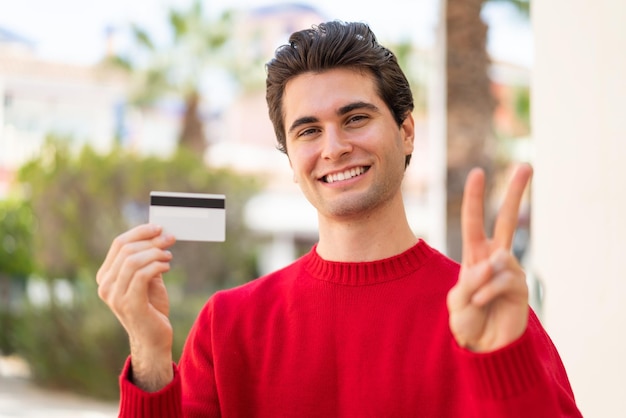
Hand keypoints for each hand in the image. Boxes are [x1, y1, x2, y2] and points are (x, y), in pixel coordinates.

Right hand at [96, 223, 175, 390]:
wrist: (154, 339)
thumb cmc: (152, 307)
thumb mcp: (148, 279)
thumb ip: (147, 260)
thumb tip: (158, 234)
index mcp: (106, 276)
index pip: (118, 244)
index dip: (140, 232)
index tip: (158, 228)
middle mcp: (105, 286)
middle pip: (126, 249)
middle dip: (151, 240)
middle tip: (170, 238)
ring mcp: (114, 296)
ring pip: (133, 260)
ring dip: (156, 252)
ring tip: (169, 255)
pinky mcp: (129, 304)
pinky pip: (142, 275)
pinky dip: (157, 265)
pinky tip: (167, 266)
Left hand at [447, 164, 532, 351]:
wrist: (482, 347)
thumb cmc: (466, 322)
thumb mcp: (457, 300)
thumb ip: (471, 280)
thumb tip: (496, 261)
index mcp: (475, 256)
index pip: (474, 221)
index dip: (474, 198)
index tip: (477, 172)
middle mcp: (494, 259)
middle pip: (506, 219)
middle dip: (515, 193)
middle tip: (526, 165)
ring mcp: (510, 271)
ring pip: (501, 258)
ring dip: (482, 280)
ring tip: (477, 301)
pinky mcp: (521, 288)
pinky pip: (504, 280)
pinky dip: (489, 292)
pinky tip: (483, 304)